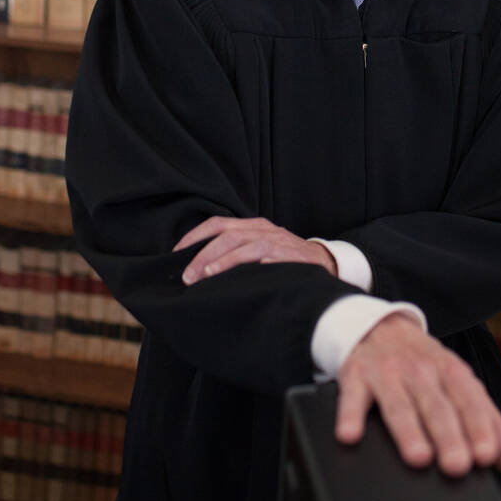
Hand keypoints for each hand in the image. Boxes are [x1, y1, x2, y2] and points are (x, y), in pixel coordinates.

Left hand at [173, 215, 336, 283]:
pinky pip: (271, 256)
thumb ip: (234, 254)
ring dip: (223, 260)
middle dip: (203, 254)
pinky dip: (254, 262)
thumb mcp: (258, 250)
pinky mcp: (292, 255)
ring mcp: (278, 240)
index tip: (175, 254)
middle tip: (187, 276)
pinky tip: (243, 274)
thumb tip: (197, 270)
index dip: (194, 237)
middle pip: (227, 235)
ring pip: (245, 244)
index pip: (217, 224)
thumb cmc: (283, 260)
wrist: (325, 262)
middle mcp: (263, 229)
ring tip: (206, 276)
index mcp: (252, 225)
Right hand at [336, 314, 500, 477]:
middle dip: (448, 435)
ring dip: (409, 431)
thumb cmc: (423, 365)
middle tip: (457, 466)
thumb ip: (486, 420)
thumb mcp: (457, 382)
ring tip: (418, 457)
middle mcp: (421, 370)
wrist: (378, 326)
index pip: (470, 401)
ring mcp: (387, 371)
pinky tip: (350, 435)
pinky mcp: (355, 375)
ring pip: (399, 403)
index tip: (486, 456)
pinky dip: (350, 415)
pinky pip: (352, 396)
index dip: (479, 427)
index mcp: (451, 372)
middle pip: (436, 405)